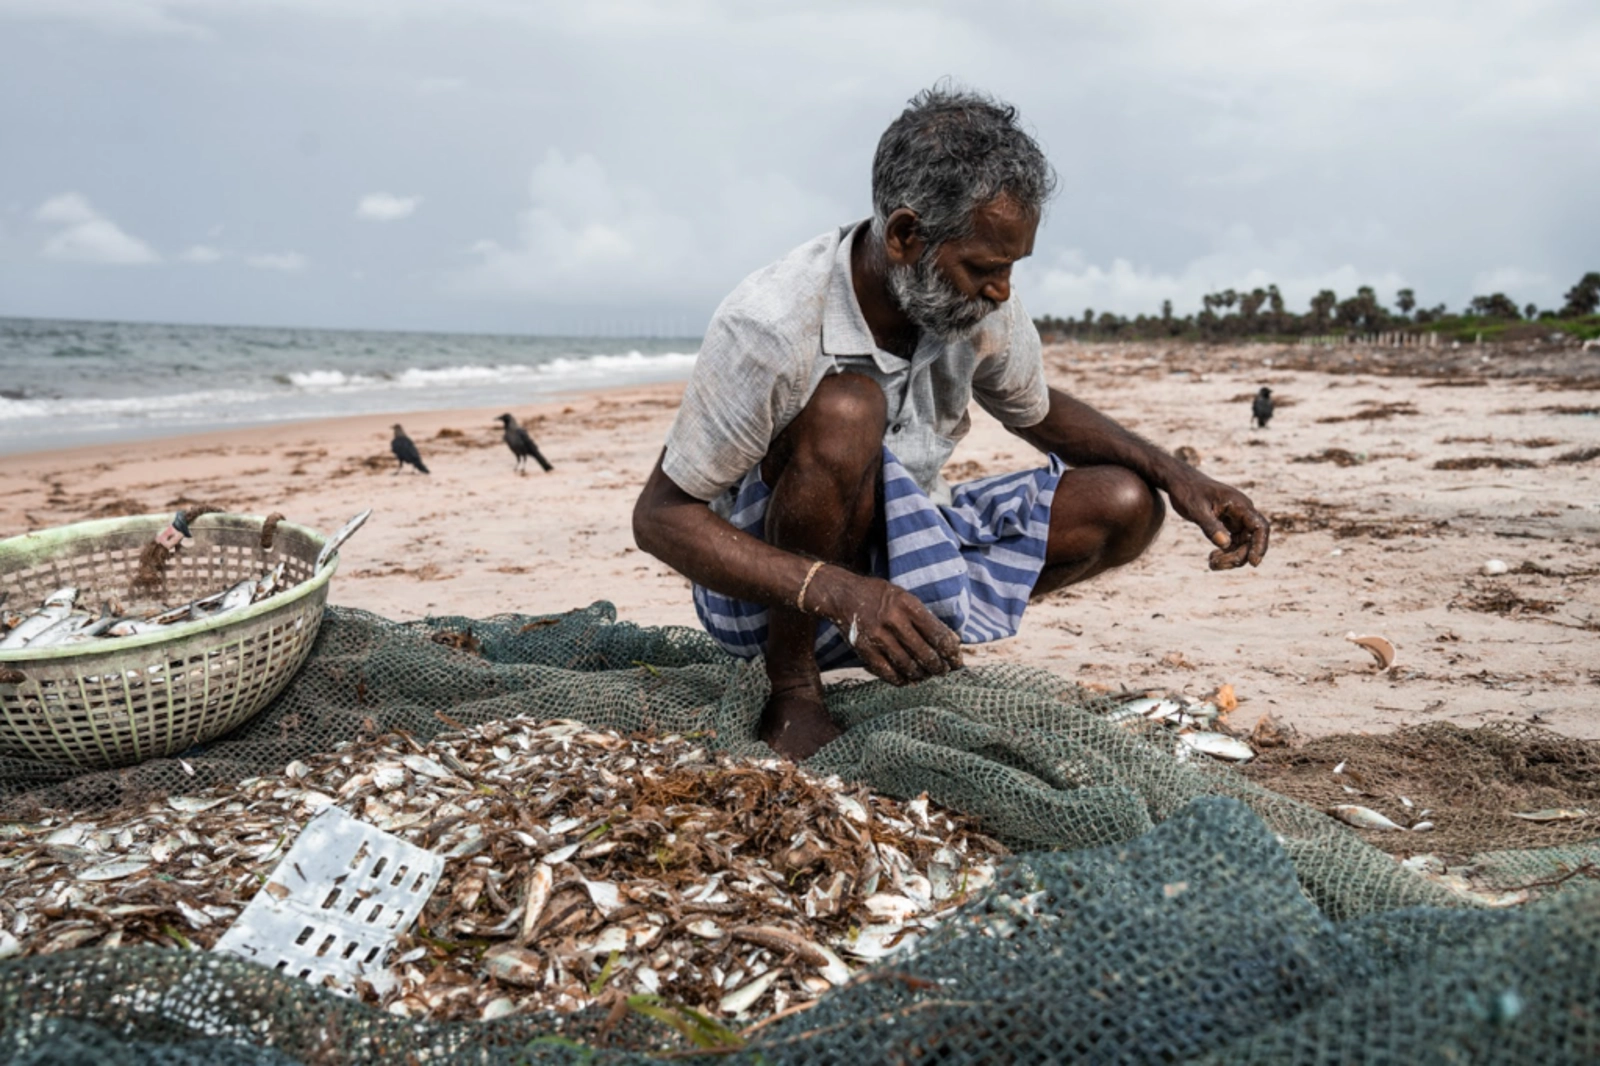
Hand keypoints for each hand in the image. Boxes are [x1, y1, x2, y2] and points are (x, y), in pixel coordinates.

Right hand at [806, 566, 962, 684]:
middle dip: (939, 666)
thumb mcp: (904, 597)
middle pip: (924, 653)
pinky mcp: (865, 650)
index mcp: (907, 605)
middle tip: (944, 671)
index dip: (950, 651)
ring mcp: (878, 637)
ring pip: (907, 665)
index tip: (957, 659)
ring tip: (927, 676)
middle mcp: (893, 620)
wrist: (843, 594)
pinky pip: (887, 672)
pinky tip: (908, 680)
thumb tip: (951, 641)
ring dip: (922, 674)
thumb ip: (925, 618)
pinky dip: (901, 679)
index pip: (936, 633)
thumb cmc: (879, 595)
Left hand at [1163, 469, 1269, 569]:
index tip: (1253, 562)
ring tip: (1211, 563)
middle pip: (1251, 540)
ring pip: (1243, 544)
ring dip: (1231, 557)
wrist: (1180, 481)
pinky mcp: (1229, 523)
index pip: (1260, 527)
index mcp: (1239, 505)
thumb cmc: (1187, 492)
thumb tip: (1225, 544)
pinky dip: (1226, 552)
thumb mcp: (1196, 510)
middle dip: (1237, 556)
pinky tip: (1212, 558)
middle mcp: (1242, 512)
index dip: (1260, 545)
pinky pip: (1234, 542)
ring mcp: (1237, 518)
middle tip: (1215, 564)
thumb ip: (1210, 526)